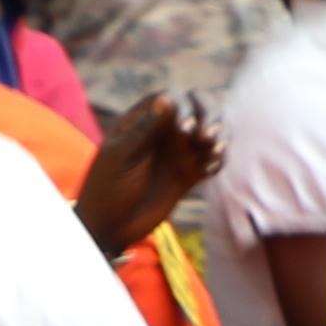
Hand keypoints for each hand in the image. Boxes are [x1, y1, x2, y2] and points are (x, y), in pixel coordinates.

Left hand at [72, 91, 220, 261]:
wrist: (109, 227)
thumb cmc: (105, 189)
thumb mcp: (119, 157)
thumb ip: (143, 129)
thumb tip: (167, 98)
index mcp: (143, 119)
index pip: (174, 97)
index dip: (186, 107)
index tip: (184, 130)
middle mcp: (164, 130)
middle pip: (199, 106)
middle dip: (211, 115)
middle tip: (209, 137)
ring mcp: (177, 151)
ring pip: (210, 130)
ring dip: (220, 136)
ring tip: (215, 153)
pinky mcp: (188, 173)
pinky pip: (211, 158)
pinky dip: (218, 159)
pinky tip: (212, 169)